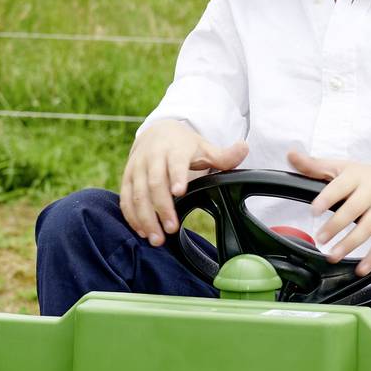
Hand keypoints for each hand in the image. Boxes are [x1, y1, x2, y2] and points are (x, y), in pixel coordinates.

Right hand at [120, 121, 246, 243]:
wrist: (156, 132)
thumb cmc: (184, 145)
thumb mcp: (204, 147)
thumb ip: (224, 155)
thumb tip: (244, 148)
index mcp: (175, 149)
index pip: (175, 163)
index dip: (177, 176)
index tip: (180, 191)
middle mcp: (153, 157)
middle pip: (154, 183)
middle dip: (162, 207)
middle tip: (171, 229)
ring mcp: (137, 168)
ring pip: (137, 193)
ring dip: (145, 217)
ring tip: (156, 238)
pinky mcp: (126, 177)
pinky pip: (125, 198)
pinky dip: (132, 216)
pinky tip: (142, 231)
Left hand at [287, 147, 370, 272]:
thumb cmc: (366, 178)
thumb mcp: (342, 168)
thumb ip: (314, 166)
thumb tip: (291, 155)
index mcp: (356, 176)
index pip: (341, 186)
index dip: (327, 198)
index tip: (314, 210)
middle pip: (354, 209)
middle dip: (336, 225)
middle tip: (320, 238)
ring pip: (368, 228)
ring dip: (350, 244)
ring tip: (332, 256)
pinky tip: (361, 269)